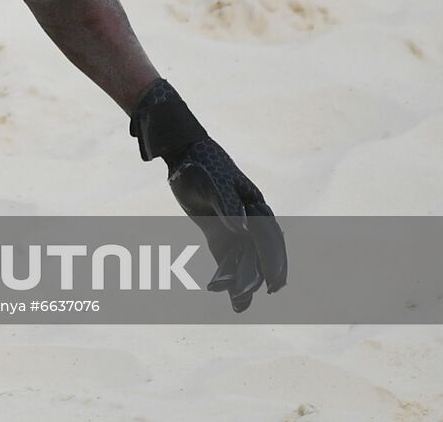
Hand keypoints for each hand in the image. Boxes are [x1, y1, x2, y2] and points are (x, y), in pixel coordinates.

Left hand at [166, 138, 286, 311]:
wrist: (183, 155)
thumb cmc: (201, 165)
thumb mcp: (213, 182)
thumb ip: (227, 205)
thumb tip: (242, 230)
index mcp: (255, 206)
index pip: (269, 237)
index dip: (273, 260)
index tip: (274, 282)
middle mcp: (249, 220)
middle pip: (258, 253)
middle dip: (258, 275)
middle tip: (257, 295)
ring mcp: (235, 228)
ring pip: (243, 260)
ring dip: (241, 280)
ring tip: (238, 304)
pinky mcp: (219, 235)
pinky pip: (226, 259)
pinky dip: (226, 276)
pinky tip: (224, 294)